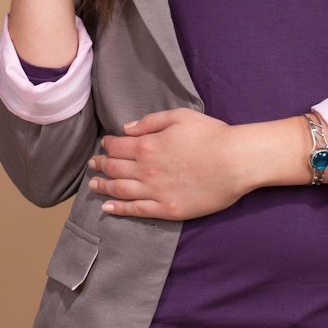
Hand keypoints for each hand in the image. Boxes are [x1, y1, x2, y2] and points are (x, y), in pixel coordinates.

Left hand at [87, 109, 246, 221]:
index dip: (108, 145)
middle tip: (93, 165)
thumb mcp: (180, 117)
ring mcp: (155, 191)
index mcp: (148, 145)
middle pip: (114, 169)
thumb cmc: (211, 135)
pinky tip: (108, 207)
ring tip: (93, 186)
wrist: (235, 162)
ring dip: (103, 187)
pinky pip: (137, 210)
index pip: (118, 146)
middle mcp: (146, 169)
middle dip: (101, 165)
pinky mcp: (167, 209)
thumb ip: (150, 122)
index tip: (103, 145)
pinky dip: (119, 209)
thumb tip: (126, 129)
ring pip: (120, 190)